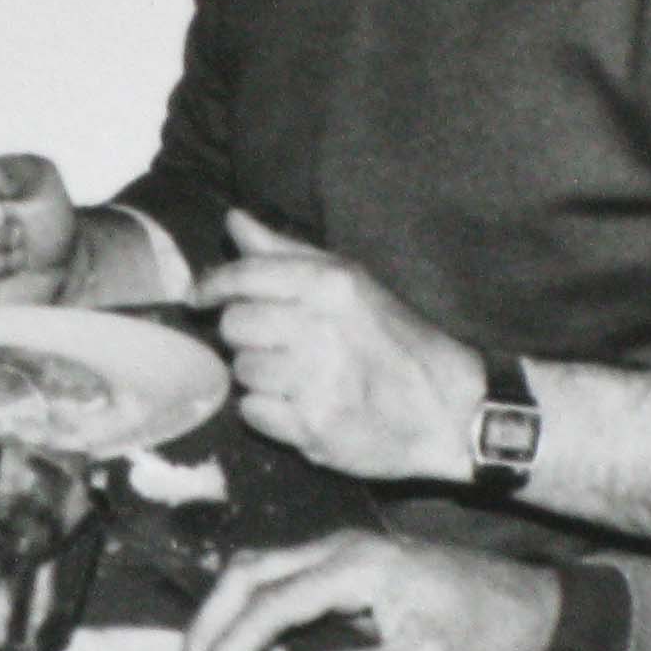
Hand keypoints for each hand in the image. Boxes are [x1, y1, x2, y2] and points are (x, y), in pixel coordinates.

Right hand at [177, 528, 563, 650]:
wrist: (534, 609)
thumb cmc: (487, 635)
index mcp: (354, 565)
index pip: (269, 601)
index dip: (229, 646)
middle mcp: (338, 549)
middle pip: (247, 574)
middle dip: (209, 626)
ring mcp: (342, 555)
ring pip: (258, 572)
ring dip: (224, 614)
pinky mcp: (348, 569)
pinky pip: (279, 581)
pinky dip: (249, 611)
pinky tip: (244, 648)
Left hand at [211, 210, 482, 482]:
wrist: (450, 410)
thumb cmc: (396, 340)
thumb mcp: (352, 282)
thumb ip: (287, 253)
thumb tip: (234, 221)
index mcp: (330, 285)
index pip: (244, 276)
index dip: (211, 286)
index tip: (199, 297)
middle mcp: (320, 328)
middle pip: (234, 326)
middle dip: (247, 334)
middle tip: (277, 343)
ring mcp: (316, 381)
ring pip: (241, 370)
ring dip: (259, 374)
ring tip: (296, 375)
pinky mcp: (314, 428)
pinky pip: (252, 412)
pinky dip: (267, 411)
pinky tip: (298, 405)